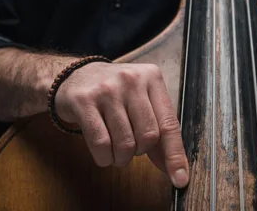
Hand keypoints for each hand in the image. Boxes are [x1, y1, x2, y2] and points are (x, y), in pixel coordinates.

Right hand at [55, 62, 189, 187]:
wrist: (75, 76)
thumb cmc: (115, 93)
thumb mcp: (141, 103)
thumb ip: (158, 133)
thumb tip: (174, 169)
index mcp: (152, 77)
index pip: (169, 123)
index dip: (175, 155)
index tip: (180, 179)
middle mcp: (131, 79)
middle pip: (148, 136)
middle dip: (140, 151)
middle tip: (130, 145)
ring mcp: (107, 89)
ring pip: (125, 143)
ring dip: (121, 157)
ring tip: (116, 149)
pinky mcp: (84, 101)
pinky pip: (101, 143)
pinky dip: (105, 158)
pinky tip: (104, 154)